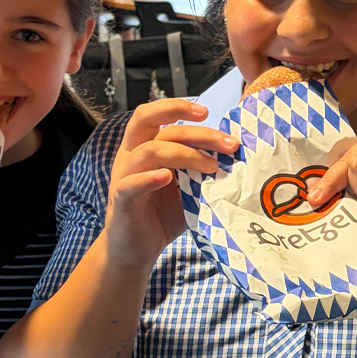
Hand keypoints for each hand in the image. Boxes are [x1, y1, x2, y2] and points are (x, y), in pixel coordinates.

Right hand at [104, 100, 236, 267]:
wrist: (136, 250)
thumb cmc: (163, 214)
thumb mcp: (187, 187)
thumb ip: (201, 169)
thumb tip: (235, 157)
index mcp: (144, 147)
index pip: (154, 115)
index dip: (177, 106)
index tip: (207, 112)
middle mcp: (130, 156)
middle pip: (152, 124)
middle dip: (194, 130)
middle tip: (227, 144)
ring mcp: (123, 177)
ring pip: (149, 151)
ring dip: (185, 154)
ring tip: (212, 167)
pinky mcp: (120, 200)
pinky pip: (130, 184)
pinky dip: (149, 178)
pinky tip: (168, 178)